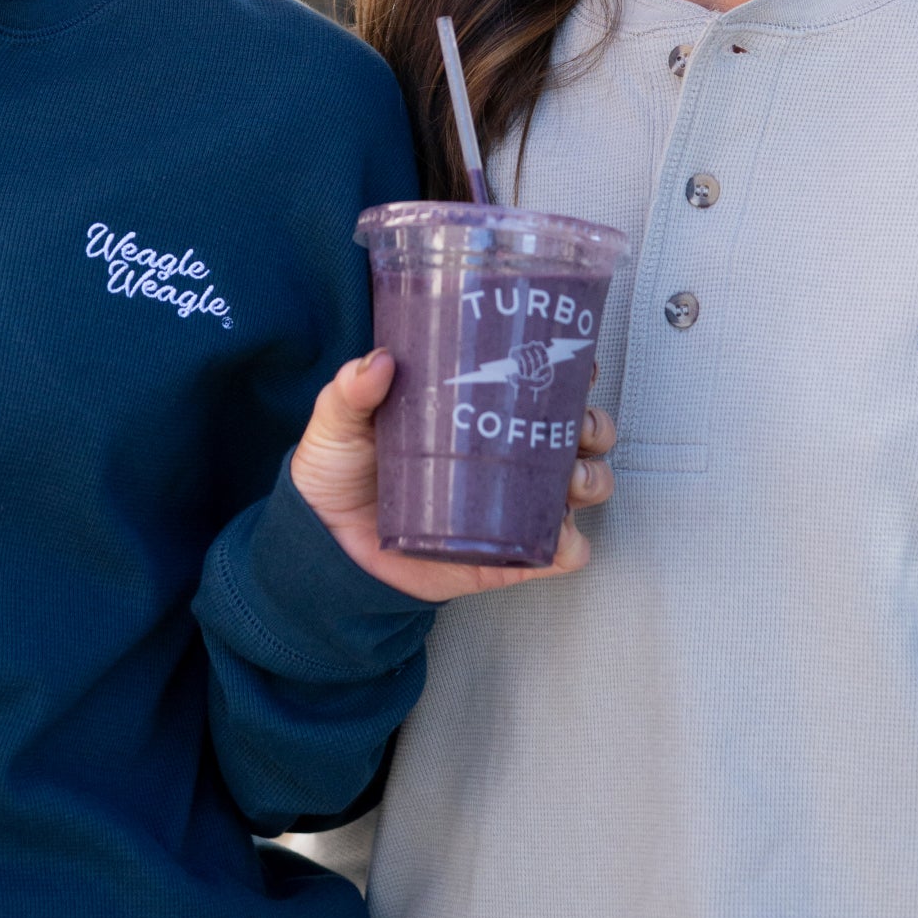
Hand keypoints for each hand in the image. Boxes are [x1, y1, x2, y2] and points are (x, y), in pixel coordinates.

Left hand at [289, 349, 616, 602]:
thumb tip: (378, 362)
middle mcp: (506, 456)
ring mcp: (511, 506)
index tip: (579, 363)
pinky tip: (559, 534)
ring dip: (590, 479)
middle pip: (579, 434)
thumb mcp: (338, 421)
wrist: (326, 548)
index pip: (540, 385)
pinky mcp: (507, 556)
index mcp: (479, 414)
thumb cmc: (338, 474)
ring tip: (568, 480)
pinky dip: (571, 545)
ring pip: (582, 486)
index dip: (572, 372)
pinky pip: (560, 553)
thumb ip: (351, 390)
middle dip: (592, 427)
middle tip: (575, 427)